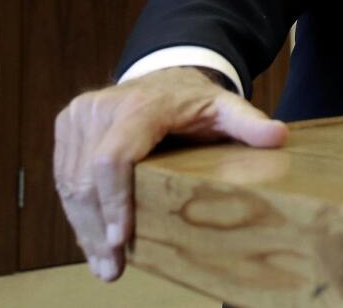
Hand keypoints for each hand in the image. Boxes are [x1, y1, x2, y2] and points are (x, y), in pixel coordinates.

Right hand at [53, 66, 287, 281]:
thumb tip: (279, 137)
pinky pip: (64, 177)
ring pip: (70, 182)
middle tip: (113, 268)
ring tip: (104, 265)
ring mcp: (79, 116)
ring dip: (84, 229)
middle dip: (98, 228)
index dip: (114, 201)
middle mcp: (101, 107)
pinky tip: (91, 243)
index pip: (114, 158)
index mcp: (140, 106)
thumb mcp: (227, 107)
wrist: (166, 75)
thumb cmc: (196, 100)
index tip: (121, 239)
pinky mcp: (68, 126)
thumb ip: (249, 123)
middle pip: (86, 178)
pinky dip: (76, 214)